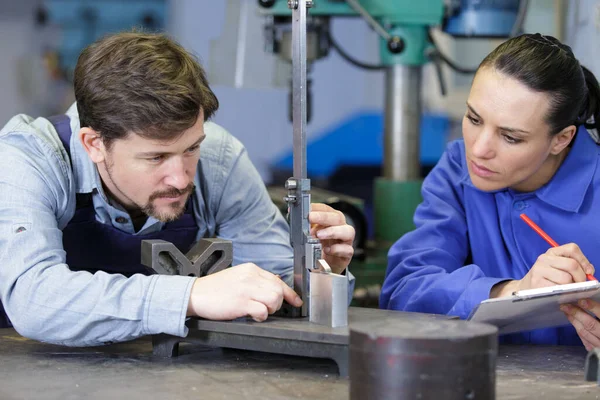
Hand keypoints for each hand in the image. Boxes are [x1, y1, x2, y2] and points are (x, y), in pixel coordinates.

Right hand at [187, 263, 302, 321]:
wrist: (194, 294)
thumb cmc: (214, 289)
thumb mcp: (237, 277)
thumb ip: (255, 280)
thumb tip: (274, 287)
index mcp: (251, 269)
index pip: (277, 280)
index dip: (290, 293)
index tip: (296, 302)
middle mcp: (250, 276)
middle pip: (279, 290)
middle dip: (278, 303)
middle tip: (267, 309)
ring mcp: (246, 289)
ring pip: (274, 299)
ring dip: (271, 310)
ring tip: (259, 312)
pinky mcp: (241, 302)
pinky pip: (262, 311)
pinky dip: (261, 316)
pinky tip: (253, 316)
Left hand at [308, 203, 354, 273]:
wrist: (324, 267)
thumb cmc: (318, 247)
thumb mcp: (310, 235)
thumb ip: (306, 228)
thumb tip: (296, 222)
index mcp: (330, 220)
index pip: (325, 209)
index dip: (315, 208)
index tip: (305, 210)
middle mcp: (340, 227)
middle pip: (337, 217)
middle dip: (323, 217)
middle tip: (310, 218)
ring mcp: (345, 240)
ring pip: (348, 231)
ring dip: (332, 231)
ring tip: (319, 235)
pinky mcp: (347, 254)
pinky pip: (347, 250)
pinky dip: (337, 249)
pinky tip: (327, 250)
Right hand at [491, 243, 594, 297]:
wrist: (525, 289)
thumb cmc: (547, 279)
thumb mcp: (558, 267)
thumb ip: (575, 266)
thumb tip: (589, 271)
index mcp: (551, 252)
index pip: (572, 249)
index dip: (584, 260)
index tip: (588, 271)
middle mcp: (544, 258)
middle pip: (572, 265)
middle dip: (581, 277)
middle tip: (580, 285)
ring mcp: (539, 270)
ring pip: (566, 278)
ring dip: (571, 287)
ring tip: (567, 290)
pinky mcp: (537, 283)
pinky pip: (558, 288)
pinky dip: (563, 293)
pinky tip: (561, 294)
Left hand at [562, 300, 599, 349]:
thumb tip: (593, 302)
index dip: (593, 307)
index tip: (582, 300)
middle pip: (591, 325)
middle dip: (577, 313)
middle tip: (565, 305)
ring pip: (585, 333)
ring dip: (574, 321)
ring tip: (567, 311)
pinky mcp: (598, 353)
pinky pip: (586, 342)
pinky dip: (579, 331)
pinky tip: (575, 323)